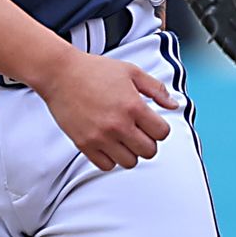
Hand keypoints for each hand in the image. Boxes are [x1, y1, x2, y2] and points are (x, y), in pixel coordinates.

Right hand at [35, 45, 175, 170]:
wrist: (61, 74)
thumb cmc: (95, 70)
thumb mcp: (132, 72)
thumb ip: (156, 89)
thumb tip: (174, 105)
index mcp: (133, 106)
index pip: (162, 133)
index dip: (160, 128)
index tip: (151, 124)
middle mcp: (118, 124)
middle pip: (149, 151)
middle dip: (148, 142)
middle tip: (138, 131)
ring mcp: (101, 137)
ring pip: (130, 162)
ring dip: (130, 152)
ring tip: (123, 138)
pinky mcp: (84, 144)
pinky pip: (107, 166)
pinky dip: (111, 158)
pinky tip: (108, 144)